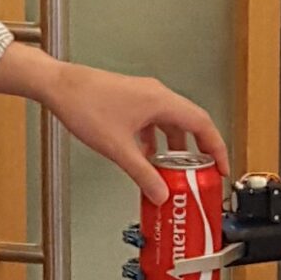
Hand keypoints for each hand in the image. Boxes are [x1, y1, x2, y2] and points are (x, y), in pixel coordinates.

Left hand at [0, 49, 228, 203]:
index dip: (217, 148)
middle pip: (189, 125)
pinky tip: (146, 158)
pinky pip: (153, 124)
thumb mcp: (118, 148)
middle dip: (197, 152)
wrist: (59, 86)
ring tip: (173, 171)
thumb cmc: (84, 104)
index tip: (222, 166)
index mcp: (161, 102)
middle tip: (201, 173)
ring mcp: (143, 97)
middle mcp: (156, 96)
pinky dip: (156, 142)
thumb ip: (142, 174)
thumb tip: (159, 192)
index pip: (203, 124)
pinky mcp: (130, 101)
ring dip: (174, 149)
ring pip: (170, 125)